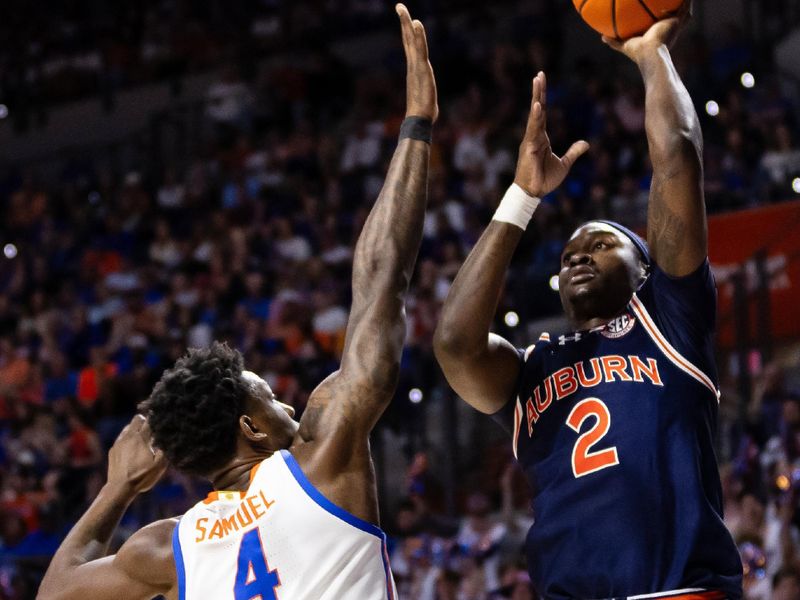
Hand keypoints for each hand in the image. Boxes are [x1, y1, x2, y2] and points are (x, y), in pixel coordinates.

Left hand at [107, 415, 166, 494]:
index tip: (161, 423)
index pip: (149, 420)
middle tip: (151, 430)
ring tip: (141, 440)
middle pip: (137, 419)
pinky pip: (121, 438)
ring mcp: (119, 443)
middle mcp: (129, 437)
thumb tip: (168, 439)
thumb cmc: (142, 477)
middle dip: (145, 421)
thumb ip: (165, 450)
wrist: (119, 488)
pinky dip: (127, 439)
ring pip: (128, 427)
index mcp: (141, 438)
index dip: (156, 419)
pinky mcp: (113, 450)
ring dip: (135, 430)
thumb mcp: (159, 465)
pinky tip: (131, 449)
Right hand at [396, 3, 437, 122]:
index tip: (405, 20)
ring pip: (411, 41)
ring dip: (406, 23)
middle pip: (407, 39)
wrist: (419, 120)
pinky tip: (416, 23)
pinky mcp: (421, 69)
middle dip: (404, 22)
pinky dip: (418, 35)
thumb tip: (430, 111)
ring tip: (402, 8)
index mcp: (414, 70)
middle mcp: (413, 65)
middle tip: (399, 6)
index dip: (408, 33)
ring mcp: (416, 66)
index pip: (411, 47)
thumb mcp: (426, 101)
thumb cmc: (423, 114)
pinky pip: (419, 49)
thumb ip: (426, 99)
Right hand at [514, 72, 588, 196]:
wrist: (533, 193)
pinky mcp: (528, 147)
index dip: (542, 98)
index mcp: (540, 138)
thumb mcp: (564, 164)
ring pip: (534, 115)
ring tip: (537, 82)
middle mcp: (533, 136)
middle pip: (537, 109)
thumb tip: (586, 143)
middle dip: (538, 92)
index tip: (542, 83)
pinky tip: (538, 106)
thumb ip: (574, 152)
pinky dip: (535, 117)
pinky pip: (533, 129)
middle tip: (540, 74)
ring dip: (536, 98)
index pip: (542, 114)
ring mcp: (530, 140)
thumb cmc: (544, 180)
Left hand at [602, 1, 690, 61]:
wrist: (650, 53)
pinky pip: (684, 4)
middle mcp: (670, 28)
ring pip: (684, 9)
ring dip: (683, 2)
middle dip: (678, 8)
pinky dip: (685, 0)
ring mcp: (676, 24)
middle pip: (677, 14)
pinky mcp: (678, 19)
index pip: (664, 22)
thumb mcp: (624, 45)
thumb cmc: (637, 53)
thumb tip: (602, 37)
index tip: (660, 9)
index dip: (665, 16)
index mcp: (660, 33)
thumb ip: (614, 41)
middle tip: (672, 1)